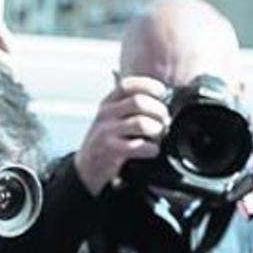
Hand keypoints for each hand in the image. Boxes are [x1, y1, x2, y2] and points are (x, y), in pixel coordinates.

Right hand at [74, 76, 169, 194]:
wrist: (88, 167)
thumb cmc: (108, 140)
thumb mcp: (113, 118)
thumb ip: (132, 106)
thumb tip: (164, 101)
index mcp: (109, 102)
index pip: (129, 85)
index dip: (150, 86)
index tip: (162, 94)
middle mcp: (106, 113)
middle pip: (139, 102)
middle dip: (159, 111)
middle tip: (164, 122)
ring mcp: (107, 131)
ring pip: (141, 123)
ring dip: (157, 130)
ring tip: (157, 137)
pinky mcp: (111, 150)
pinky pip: (140, 146)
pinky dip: (152, 149)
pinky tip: (150, 151)